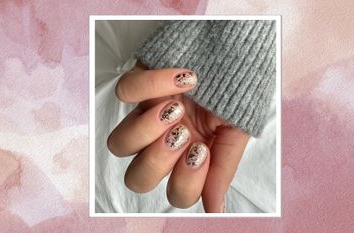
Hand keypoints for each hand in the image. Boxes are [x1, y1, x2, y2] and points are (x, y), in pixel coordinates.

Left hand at [107, 63, 249, 212]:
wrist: (234, 56)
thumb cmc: (234, 96)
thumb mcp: (235, 133)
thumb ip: (223, 171)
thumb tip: (216, 211)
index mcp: (189, 159)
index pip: (175, 194)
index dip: (186, 181)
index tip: (203, 150)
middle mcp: (163, 143)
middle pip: (137, 180)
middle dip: (157, 162)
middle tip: (183, 134)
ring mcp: (146, 116)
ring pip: (118, 144)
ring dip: (146, 130)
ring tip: (175, 108)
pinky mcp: (138, 85)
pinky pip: (126, 92)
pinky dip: (151, 85)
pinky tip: (183, 78)